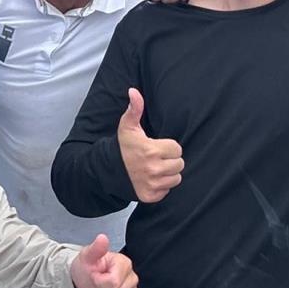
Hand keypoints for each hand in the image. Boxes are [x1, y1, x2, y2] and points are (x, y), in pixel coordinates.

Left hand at [70, 234, 138, 287]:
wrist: (86, 281)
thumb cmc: (88, 267)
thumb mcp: (87, 256)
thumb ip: (96, 248)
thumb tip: (102, 238)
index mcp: (125, 263)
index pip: (113, 282)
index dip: (99, 281)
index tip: (95, 275)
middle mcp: (132, 278)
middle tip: (98, 284)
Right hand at [117, 87, 182, 202]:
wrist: (108, 169)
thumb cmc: (122, 146)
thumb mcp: (128, 126)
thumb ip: (135, 108)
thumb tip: (134, 91)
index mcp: (151, 150)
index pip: (177, 149)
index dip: (169, 146)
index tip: (158, 146)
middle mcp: (153, 169)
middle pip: (179, 164)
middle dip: (170, 160)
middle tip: (158, 156)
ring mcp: (152, 184)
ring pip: (176, 178)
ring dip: (168, 173)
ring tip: (156, 167)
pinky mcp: (150, 196)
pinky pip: (167, 191)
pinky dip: (162, 186)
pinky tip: (152, 178)